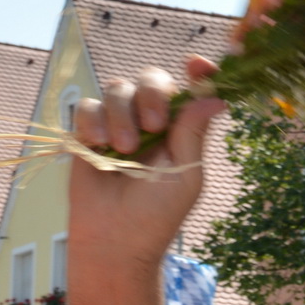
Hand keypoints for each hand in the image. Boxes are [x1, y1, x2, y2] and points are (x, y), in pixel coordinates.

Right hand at [69, 55, 224, 270]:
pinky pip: (87, 106)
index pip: (189, 90)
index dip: (197, 73)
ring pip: (117, 89)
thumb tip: (216, 97)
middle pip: (151, 79)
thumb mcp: (186, 174)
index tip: (196, 64)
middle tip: (154, 124)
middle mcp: (149, 122)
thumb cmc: (157, 215)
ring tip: (124, 150)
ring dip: (121, 115)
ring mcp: (117, 125)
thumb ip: (194, 133)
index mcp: (180, 130)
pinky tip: (100, 145)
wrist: (116, 240)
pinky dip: (93, 121)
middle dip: (152, 94)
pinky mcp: (88, 134)